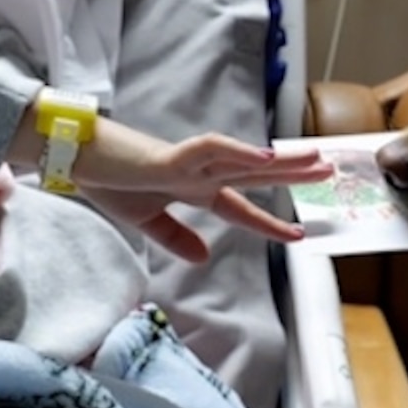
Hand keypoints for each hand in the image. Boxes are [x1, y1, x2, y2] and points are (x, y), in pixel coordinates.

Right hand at [73, 124, 332, 261]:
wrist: (77, 159)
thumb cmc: (109, 182)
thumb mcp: (145, 221)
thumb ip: (176, 237)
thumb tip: (204, 257)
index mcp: (192, 190)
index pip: (240, 208)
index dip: (271, 222)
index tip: (301, 235)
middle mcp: (197, 173)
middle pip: (254, 174)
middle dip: (292, 173)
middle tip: (330, 170)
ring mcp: (186, 162)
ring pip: (242, 158)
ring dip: (278, 160)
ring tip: (311, 159)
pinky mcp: (170, 157)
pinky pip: (210, 150)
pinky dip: (237, 152)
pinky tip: (262, 157)